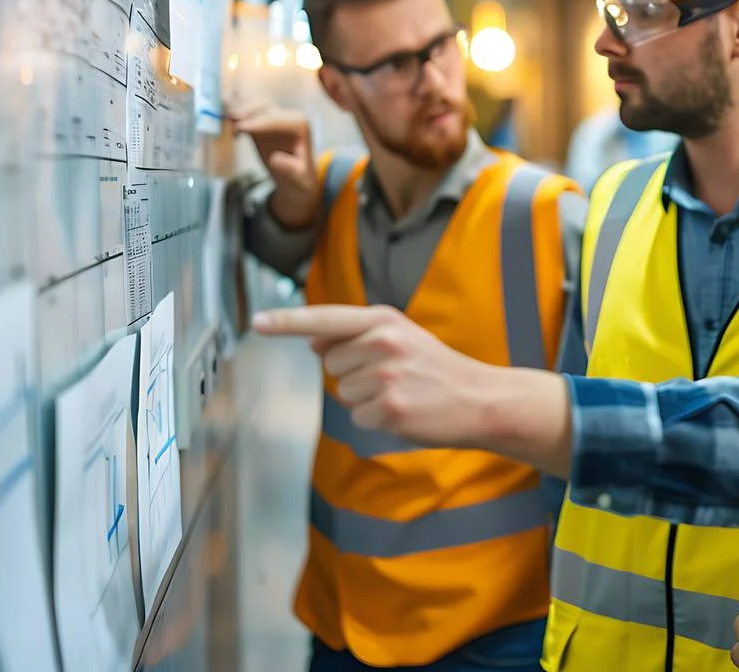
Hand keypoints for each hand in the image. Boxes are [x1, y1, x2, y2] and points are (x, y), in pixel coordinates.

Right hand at [233, 103, 317, 227]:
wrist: (296, 177)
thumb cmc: (299, 177)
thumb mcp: (298, 177)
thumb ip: (289, 168)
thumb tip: (275, 158)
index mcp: (299, 124)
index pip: (275, 120)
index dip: (256, 123)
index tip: (240, 127)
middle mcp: (287, 115)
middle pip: (262, 106)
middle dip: (245, 111)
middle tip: (228, 120)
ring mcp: (273, 116)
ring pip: (252, 104)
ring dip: (236, 108)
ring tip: (223, 119)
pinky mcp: (260, 120)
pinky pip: (246, 111)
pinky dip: (233, 111)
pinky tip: (223, 120)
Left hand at [253, 304, 490, 446]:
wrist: (481, 399)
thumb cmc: (439, 370)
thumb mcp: (402, 337)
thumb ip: (356, 335)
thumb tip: (313, 341)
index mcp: (384, 320)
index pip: (326, 318)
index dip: (287, 322)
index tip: (258, 323)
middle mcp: (383, 343)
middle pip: (330, 363)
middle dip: (353, 372)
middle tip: (393, 376)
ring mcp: (386, 376)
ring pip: (343, 392)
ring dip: (366, 398)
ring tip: (402, 393)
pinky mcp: (390, 409)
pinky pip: (358, 417)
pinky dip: (376, 420)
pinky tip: (404, 411)